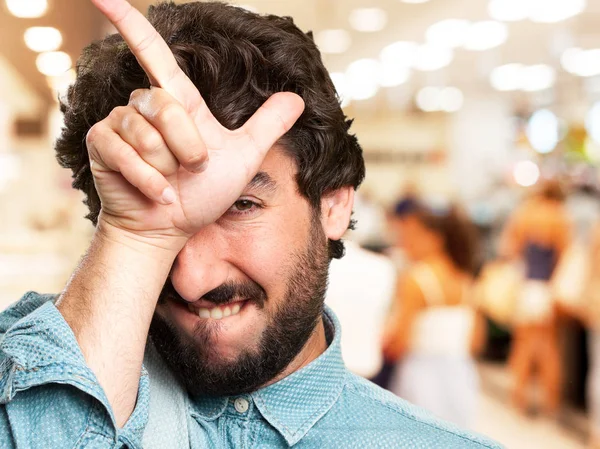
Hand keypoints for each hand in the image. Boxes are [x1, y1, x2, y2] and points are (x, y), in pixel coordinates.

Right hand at [87, 0, 304, 246]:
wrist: (171, 227)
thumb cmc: (203, 194)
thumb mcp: (242, 158)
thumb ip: (266, 126)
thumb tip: (297, 98)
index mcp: (178, 103)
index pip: (155, 54)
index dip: (131, 23)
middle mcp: (146, 107)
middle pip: (166, 105)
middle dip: (187, 145)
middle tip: (193, 169)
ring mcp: (120, 125)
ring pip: (145, 130)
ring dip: (167, 165)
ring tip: (171, 181)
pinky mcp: (101, 145)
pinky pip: (124, 152)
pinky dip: (148, 180)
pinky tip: (158, 195)